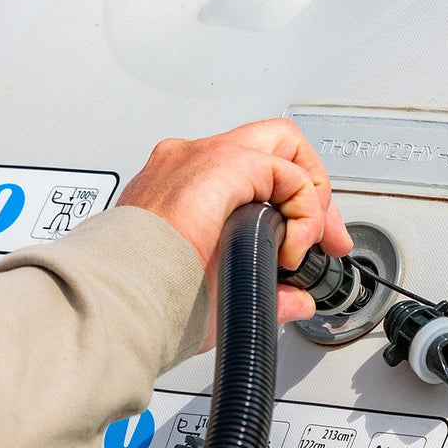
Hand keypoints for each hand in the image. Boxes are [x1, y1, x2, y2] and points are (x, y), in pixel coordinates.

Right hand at [117, 118, 353, 345]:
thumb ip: (264, 290)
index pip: (253, 174)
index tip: (307, 249)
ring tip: (306, 242)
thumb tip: (295, 301)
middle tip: (327, 238)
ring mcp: (202, 158)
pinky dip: (303, 208)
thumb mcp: (218, 292)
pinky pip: (287, 172)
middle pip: (274, 146)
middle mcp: (189, 163)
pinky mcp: (221, 164)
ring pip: (283, 146)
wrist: (119, 299)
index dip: (294, 207)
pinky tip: (291, 246)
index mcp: (182, 189)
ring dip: (310, 196)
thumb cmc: (148, 298)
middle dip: (314, 189)